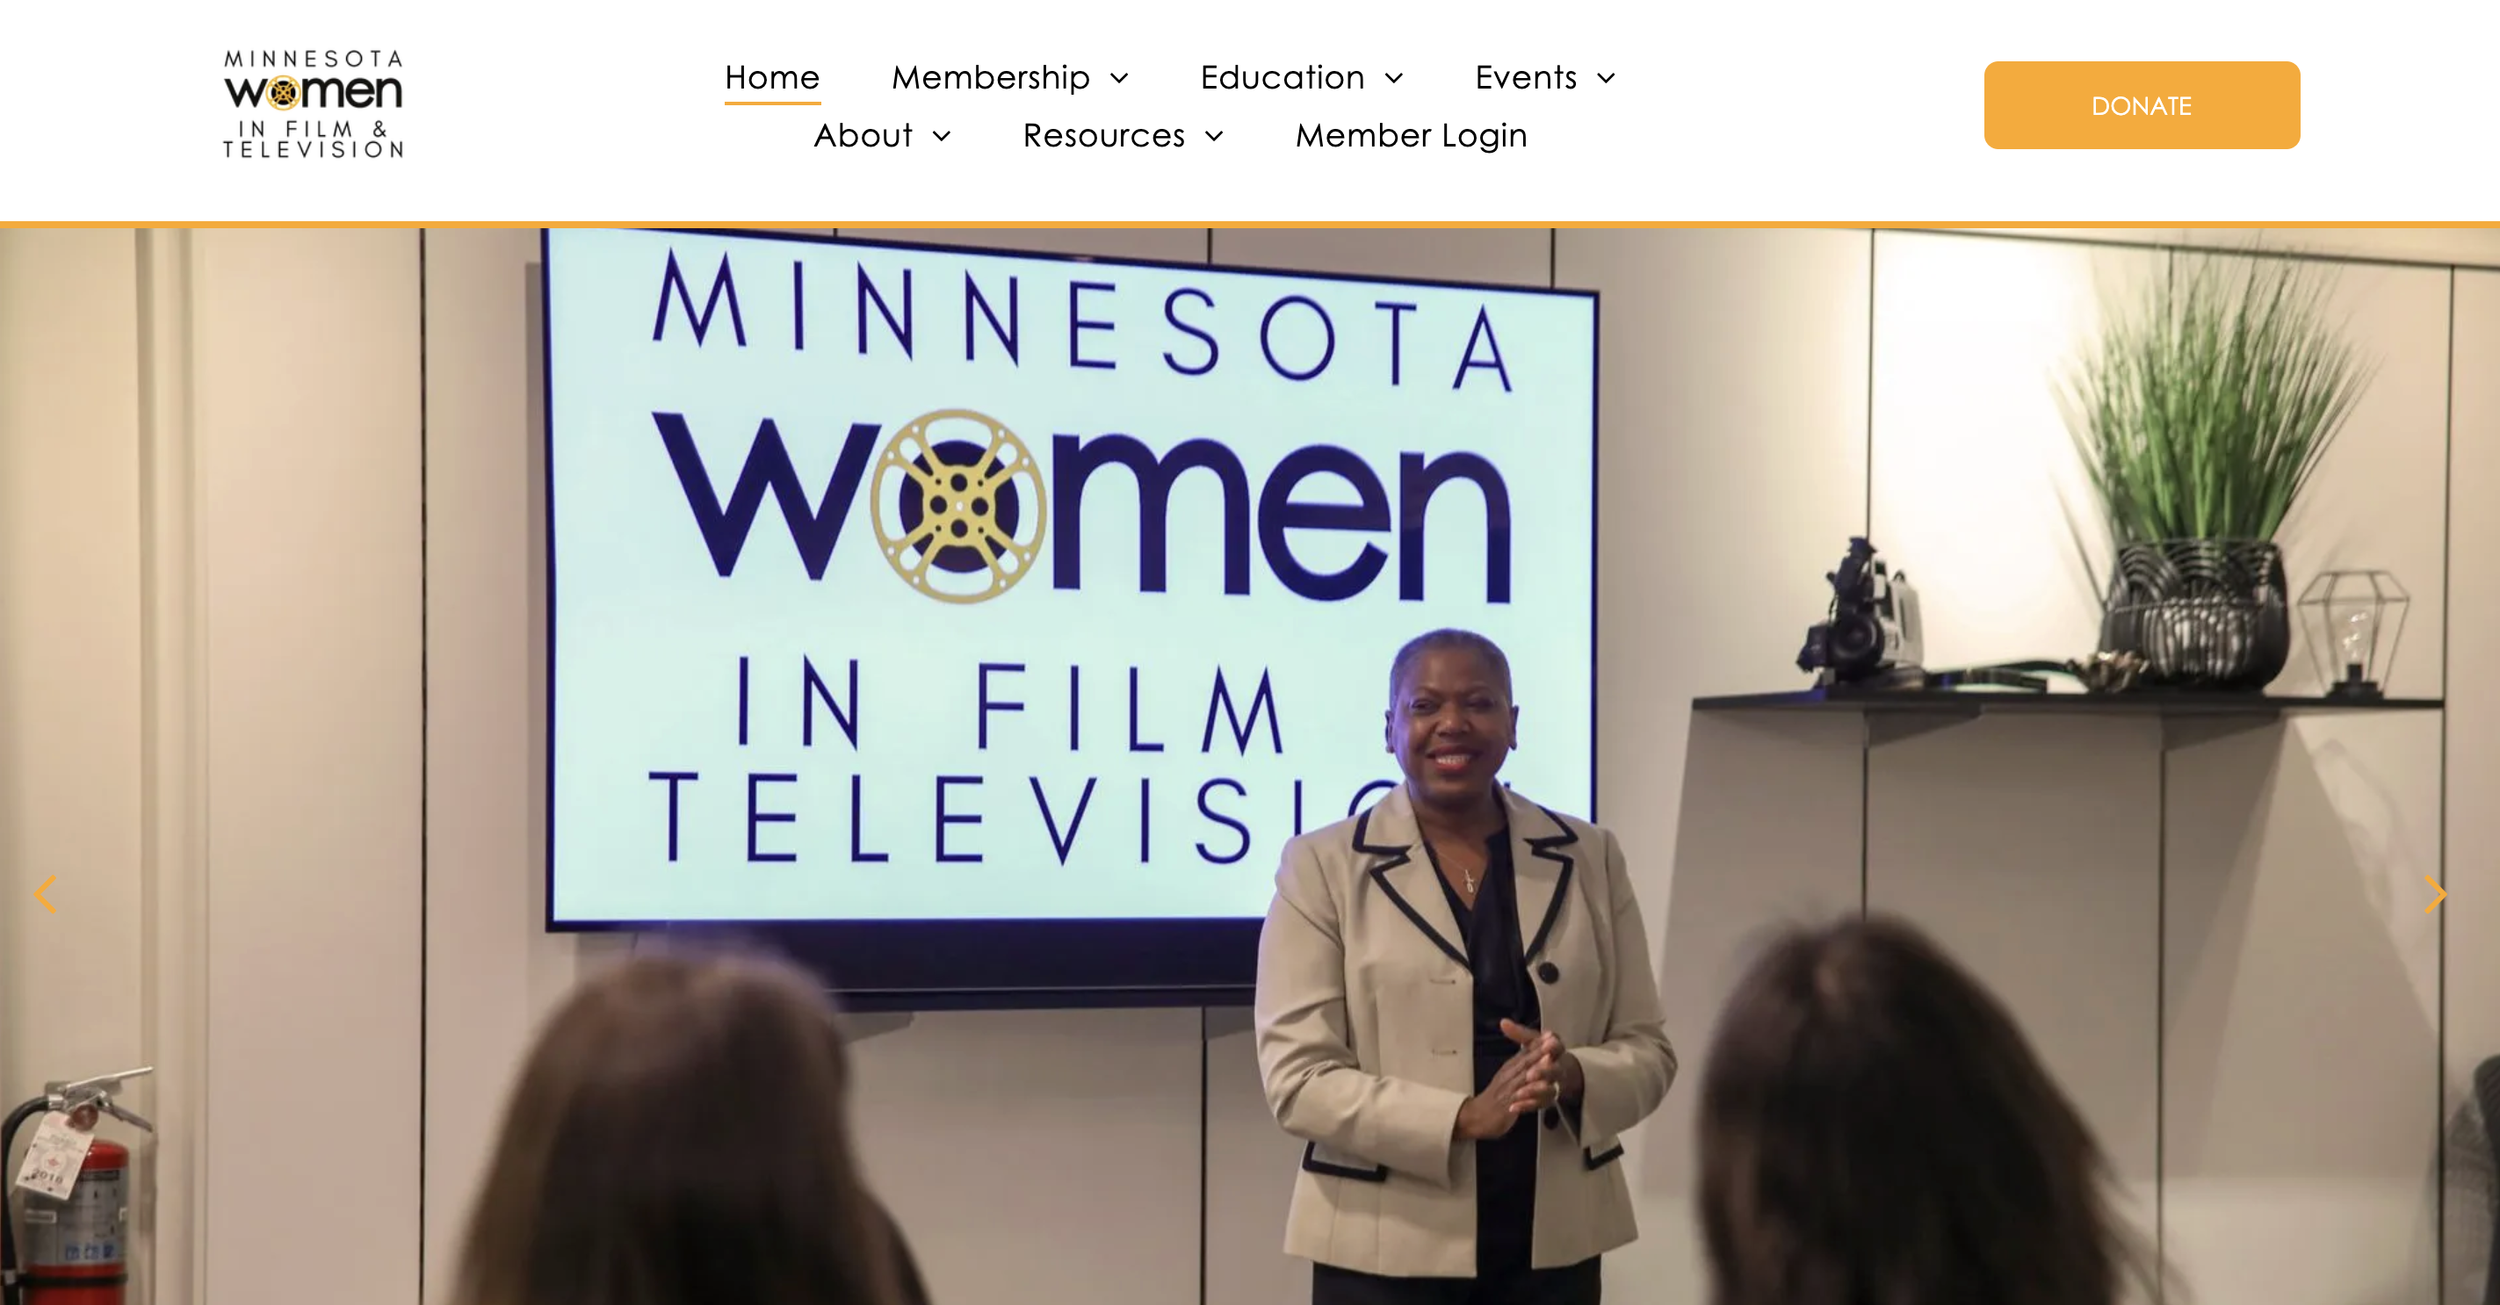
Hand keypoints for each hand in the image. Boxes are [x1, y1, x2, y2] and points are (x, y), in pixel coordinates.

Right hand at [1453, 1023, 1564, 1139]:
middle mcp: (1509, 1075)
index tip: (1551, 1033)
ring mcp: (1508, 1089)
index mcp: (1510, 1068)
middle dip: (1540, 1051)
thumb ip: (1520, 1064)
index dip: (1537, 1043)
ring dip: (1537, 1067)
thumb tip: (1530, 1050)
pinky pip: (1521, 1097)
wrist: (1477, 1115)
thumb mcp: (1507, 1076)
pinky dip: (1532, 1090)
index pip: (1524, 1053)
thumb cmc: (1495, 1096)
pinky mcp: (1508, 1104)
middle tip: (1553, 1041)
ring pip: (1524, 1077)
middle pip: (1525, 1061)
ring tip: (1550, 1059)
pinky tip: (1543, 1087)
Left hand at [1499, 1019, 1578, 1106]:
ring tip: (1520, 1093)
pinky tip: (1514, 1107)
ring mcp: (1555, 1085)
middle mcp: (1559, 1068)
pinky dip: (1527, 1105)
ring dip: (1533, 1091)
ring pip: (1547, 1090)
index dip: (1552, 1045)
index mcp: (1556, 1051)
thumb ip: (1519, 1033)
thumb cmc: (1544, 1055)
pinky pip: (1539, 1104)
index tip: (1549, 1042)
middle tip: (1530, 1074)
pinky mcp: (1548, 1100)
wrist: (1561, 1075)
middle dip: (1543, 1072)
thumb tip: (1503, 1022)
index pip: (1557, 1046)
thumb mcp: (1532, 1042)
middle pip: (1554, 1070)